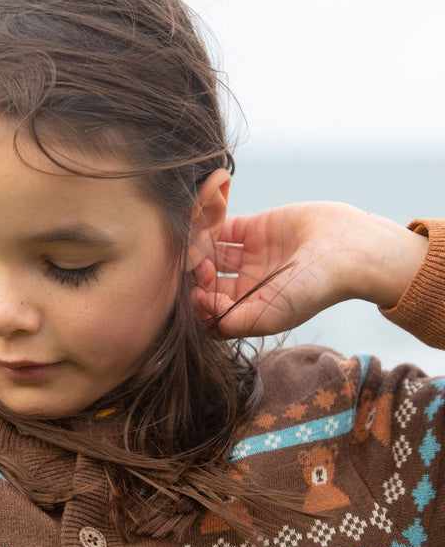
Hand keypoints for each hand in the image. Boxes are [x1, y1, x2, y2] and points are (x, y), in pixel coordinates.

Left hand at [191, 202, 428, 337]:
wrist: (349, 250)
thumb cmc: (312, 290)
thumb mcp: (269, 316)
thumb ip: (230, 320)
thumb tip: (200, 305)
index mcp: (250, 309)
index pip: (210, 311)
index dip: (198, 305)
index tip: (198, 294)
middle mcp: (247, 285)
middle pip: (206, 282)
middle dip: (196, 277)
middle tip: (199, 269)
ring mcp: (249, 256)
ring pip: (210, 254)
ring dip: (200, 251)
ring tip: (200, 248)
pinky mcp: (254, 229)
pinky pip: (222, 227)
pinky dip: (210, 226)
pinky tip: (207, 227)